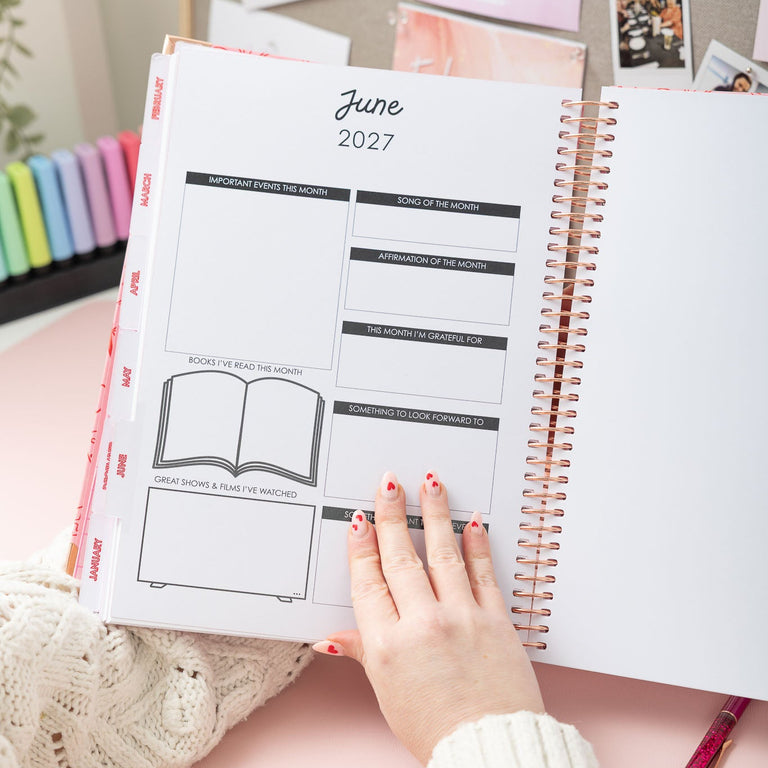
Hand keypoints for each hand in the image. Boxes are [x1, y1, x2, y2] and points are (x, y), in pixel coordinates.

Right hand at [313, 471, 544, 764]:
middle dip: (391, 517)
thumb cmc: (434, 727)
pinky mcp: (495, 619)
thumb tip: (328, 639)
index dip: (362, 547)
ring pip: (442, 554)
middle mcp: (422, 625)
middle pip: (401, 559)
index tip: (359, 520)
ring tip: (429, 484)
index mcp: (387, 646)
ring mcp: (461, 618)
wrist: (489, 748)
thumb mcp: (386, 691)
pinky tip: (472, 522)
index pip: (368, 582)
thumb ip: (361, 653)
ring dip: (435, 514)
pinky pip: (482, 573)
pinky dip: (477, 544)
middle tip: (388, 485)